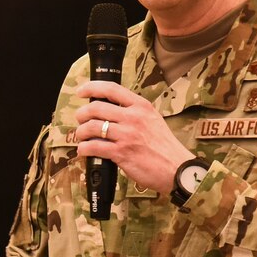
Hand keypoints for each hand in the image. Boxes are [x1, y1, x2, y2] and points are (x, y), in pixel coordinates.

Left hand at [74, 81, 194, 192]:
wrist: (177, 168)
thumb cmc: (165, 147)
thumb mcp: (153, 120)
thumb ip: (134, 113)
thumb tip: (111, 111)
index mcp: (141, 106)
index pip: (111, 89)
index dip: (91, 88)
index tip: (82, 92)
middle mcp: (133, 117)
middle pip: (96, 108)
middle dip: (82, 114)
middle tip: (80, 119)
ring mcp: (127, 135)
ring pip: (92, 127)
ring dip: (81, 132)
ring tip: (81, 136)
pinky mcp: (121, 153)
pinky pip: (94, 147)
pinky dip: (84, 148)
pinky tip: (84, 151)